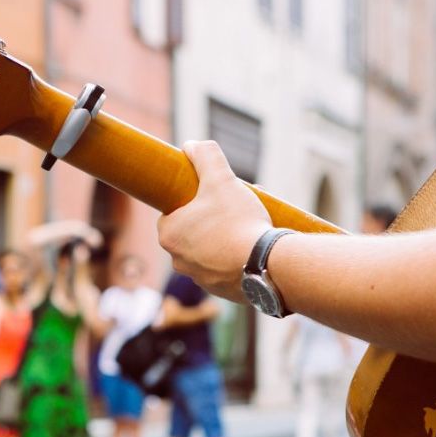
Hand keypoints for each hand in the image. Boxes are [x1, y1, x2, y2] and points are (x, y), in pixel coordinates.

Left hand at [158, 141, 272, 300]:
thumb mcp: (221, 179)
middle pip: (192, 231)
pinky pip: (225, 269)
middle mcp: (178, 261)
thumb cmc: (238, 221)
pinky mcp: (221, 290)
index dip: (191, 201)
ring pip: (209, 251)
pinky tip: (252, 249)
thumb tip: (192, 145)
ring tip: (246, 226)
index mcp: (169, 235)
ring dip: (223, 239)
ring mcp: (199, 279)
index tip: (209, 196)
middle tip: (231, 207)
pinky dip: (235, 259)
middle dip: (210, 218)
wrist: (266, 265)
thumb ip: (205, 157)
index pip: (173, 212)